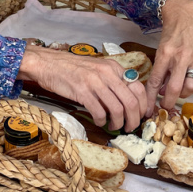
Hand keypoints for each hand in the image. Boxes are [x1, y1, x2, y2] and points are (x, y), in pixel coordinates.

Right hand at [17, 46, 146, 131]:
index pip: (138, 87)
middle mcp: (107, 73)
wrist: (49, 64)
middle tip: (130, 127)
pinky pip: (99, 112)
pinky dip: (102, 121)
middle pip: (131, 101)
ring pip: (117, 109)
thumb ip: (112, 81)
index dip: (143, 106)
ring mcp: (95, 82)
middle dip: (134, 119)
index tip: (142, 116)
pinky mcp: (82, 92)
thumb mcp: (98, 69)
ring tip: (115, 127)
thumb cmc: (73, 68)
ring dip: (119, 123)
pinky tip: (99, 122)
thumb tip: (127, 102)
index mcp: (114, 67)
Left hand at [144, 0, 192, 115]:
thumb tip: (160, 92)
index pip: (155, 81)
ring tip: (179, 90)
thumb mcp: (161, 49)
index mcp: (165, 54)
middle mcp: (180, 57)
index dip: (151, 98)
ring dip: (184, 94)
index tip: (148, 109)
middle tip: (165, 106)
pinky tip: (192, 87)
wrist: (186, 16)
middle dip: (168, 102)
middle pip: (174, 88)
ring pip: (190, 88)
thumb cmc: (171, 34)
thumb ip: (161, 70)